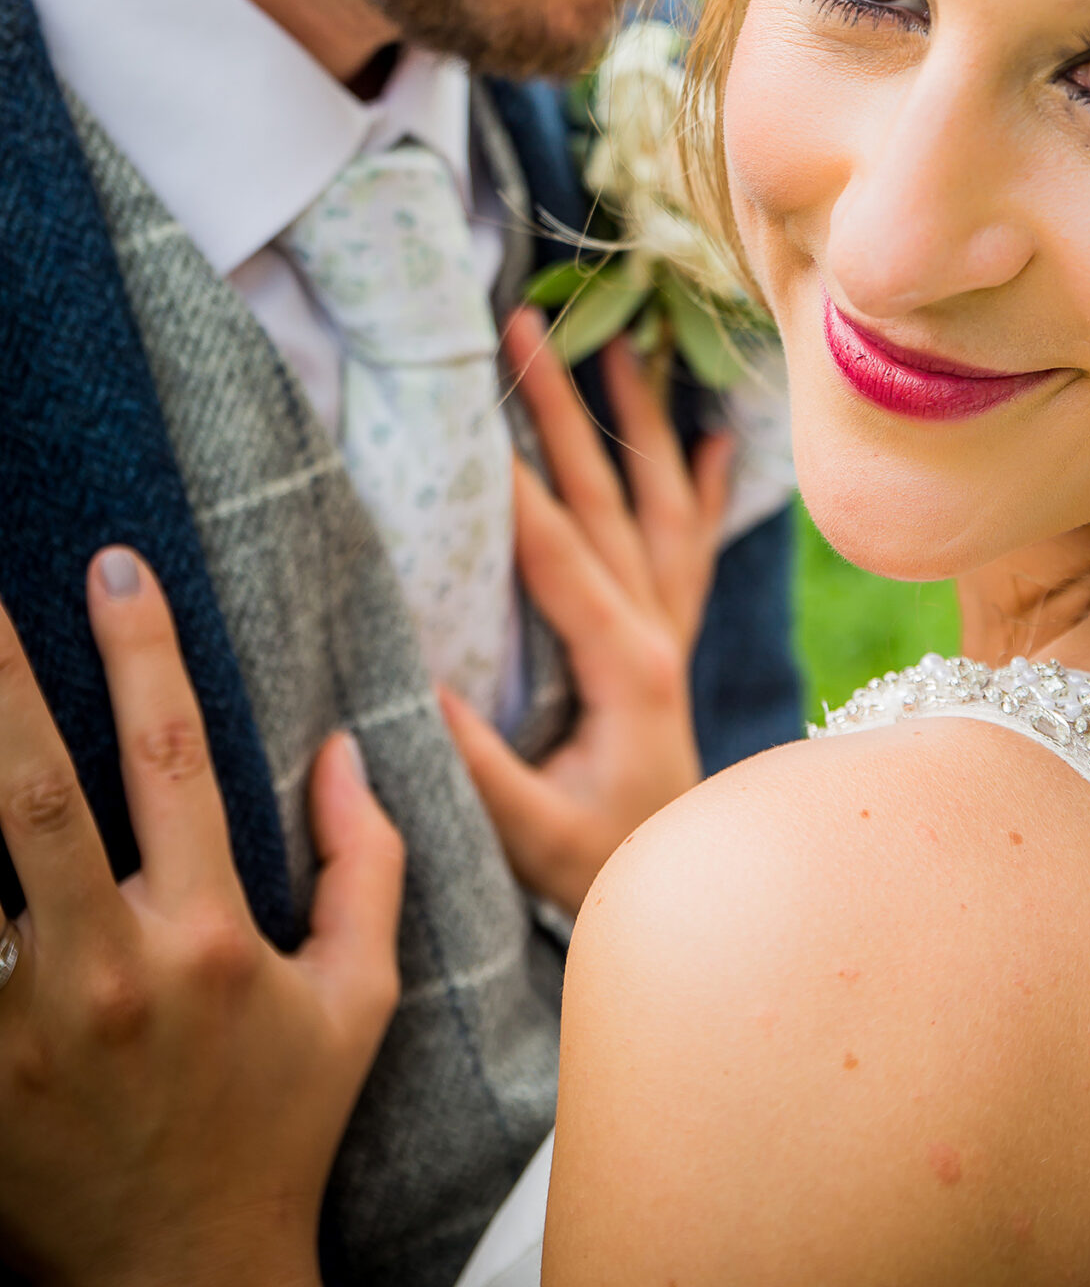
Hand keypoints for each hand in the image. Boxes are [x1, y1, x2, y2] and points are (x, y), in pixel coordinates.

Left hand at [0, 549, 403, 1286]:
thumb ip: (367, 868)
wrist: (181, 1285)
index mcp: (210, 938)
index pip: (174, 756)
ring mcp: (25, 1033)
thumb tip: (346, 750)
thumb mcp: (357, 1003)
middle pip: (36, 799)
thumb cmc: (275, 1129)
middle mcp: (112, 973)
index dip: (143, 649)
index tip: (110, 563)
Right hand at [438, 310, 732, 914]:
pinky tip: (717, 438)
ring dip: (639, 417)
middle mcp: (657, 629)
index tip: (471, 407)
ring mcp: (671, 629)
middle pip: (608, 496)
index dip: (512, 480)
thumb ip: (481, 772)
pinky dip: (705, 487)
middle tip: (526, 326)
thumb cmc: (599, 873)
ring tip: (621, 340)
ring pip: (657, 500)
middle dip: (565, 406)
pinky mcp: (673, 642)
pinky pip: (694, 547)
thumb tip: (421, 691)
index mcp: (625, 664)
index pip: (558, 550)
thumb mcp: (532, 841)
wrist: (698, 902)